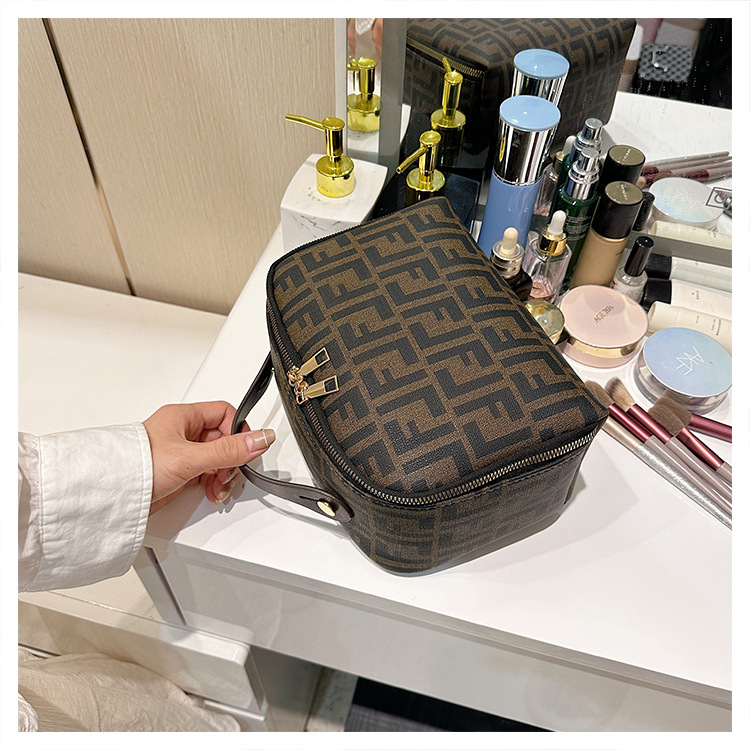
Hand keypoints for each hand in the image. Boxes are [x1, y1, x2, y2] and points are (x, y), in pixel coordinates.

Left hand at [143, 401, 274, 513]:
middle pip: (224, 439)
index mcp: (184, 417)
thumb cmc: (137, 466)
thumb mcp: (190, 457)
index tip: (242, 450)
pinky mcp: (179, 473)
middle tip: (227, 473)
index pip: (225, 414)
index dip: (237, 431)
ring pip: (217, 458)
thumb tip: (261, 438)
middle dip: (230, 459)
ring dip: (223, 474)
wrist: (112, 496)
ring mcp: (181, 453)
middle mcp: (183, 432)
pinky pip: (207, 473)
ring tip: (217, 487)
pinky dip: (213, 484)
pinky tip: (210, 492)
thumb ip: (229, 450)